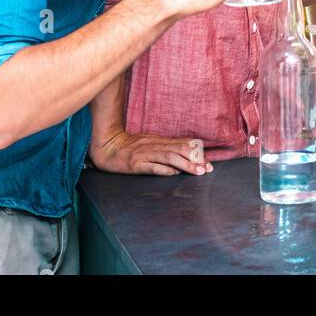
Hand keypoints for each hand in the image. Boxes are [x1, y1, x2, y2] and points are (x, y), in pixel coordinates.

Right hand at [90, 131, 212, 175]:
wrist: (106, 146)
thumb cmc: (129, 146)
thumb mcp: (150, 142)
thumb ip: (166, 147)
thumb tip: (185, 154)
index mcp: (159, 141)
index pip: (182, 145)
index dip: (197, 153)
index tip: (209, 163)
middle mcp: (154, 146)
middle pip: (179, 150)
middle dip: (195, 159)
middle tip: (208, 168)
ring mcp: (144, 155)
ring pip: (168, 157)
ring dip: (185, 164)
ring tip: (198, 171)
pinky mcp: (134, 164)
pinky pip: (151, 166)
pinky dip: (164, 169)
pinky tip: (174, 173)